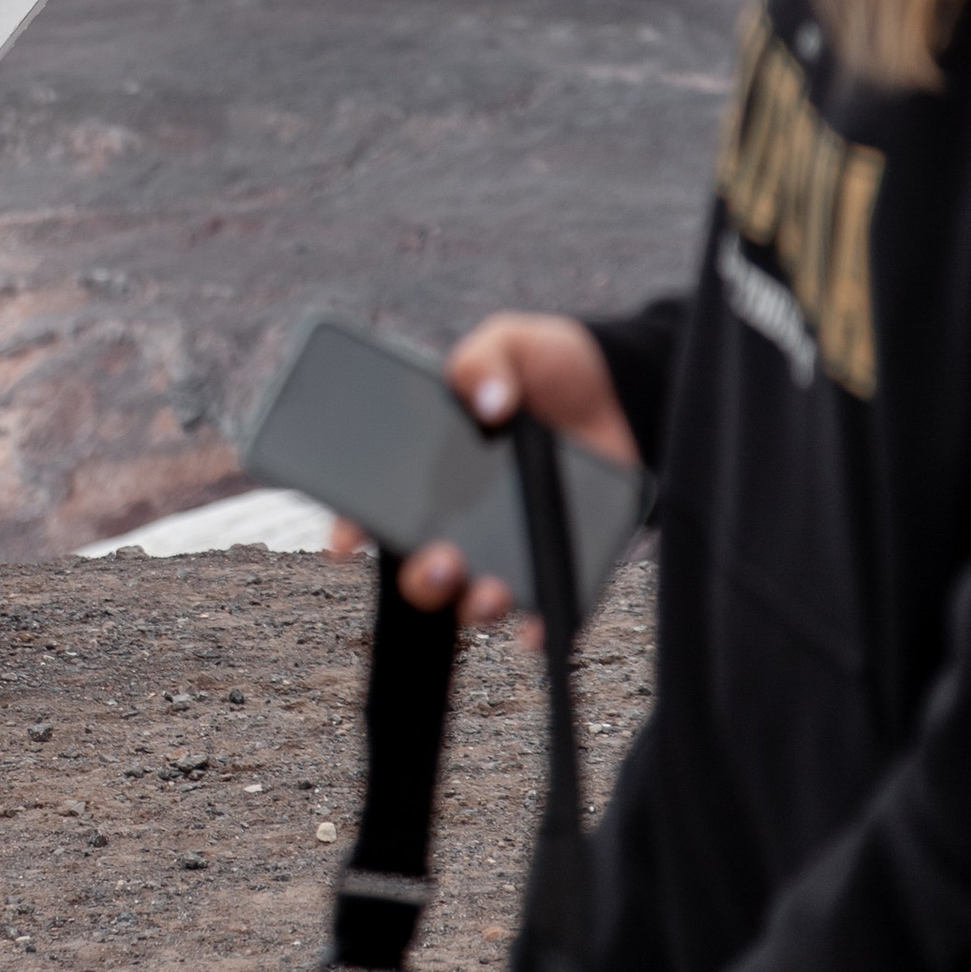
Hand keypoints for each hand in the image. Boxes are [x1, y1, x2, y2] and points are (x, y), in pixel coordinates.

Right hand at [327, 313, 638, 629]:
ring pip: (475, 597)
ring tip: (486, 589)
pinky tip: (535, 627)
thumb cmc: (552, 366)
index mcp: (435, 468)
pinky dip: (538, 628)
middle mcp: (465, 516)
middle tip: (439, 560)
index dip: (354, 530)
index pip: (379, 507)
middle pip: (424, 566)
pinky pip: (548, 610)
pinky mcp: (563, 562)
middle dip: (421, 578)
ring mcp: (513, 544)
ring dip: (472, 606)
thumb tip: (488, 401)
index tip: (346, 544)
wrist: (624, 390)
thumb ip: (484, 360)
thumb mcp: (510, 343)